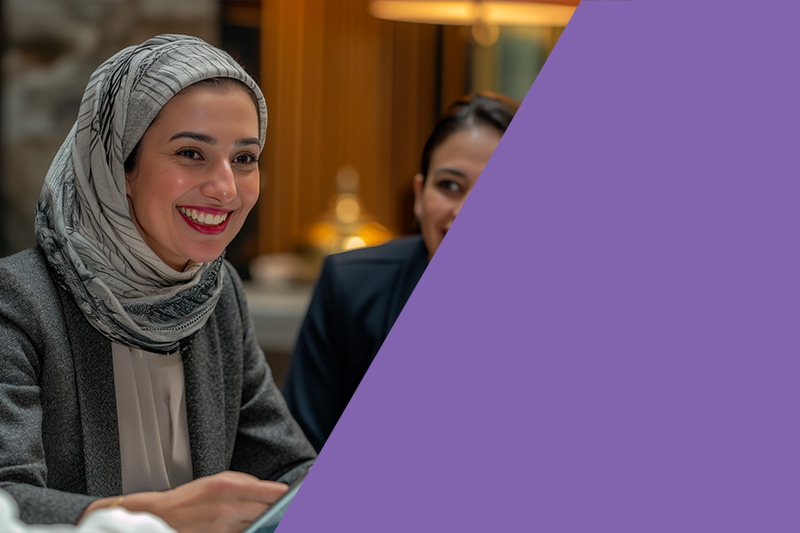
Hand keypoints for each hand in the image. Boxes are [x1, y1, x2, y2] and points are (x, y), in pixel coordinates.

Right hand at [81, 471, 288, 532]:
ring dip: (269, 523)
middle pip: (269, 511)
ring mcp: (224, 526)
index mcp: (229, 485)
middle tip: (304, 510)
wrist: (158, 518)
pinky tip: (259, 526)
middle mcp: (229, 506)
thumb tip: (274, 492)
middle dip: (285, 512)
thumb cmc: (189, 497)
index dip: (291, 497)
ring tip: (283, 519)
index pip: (272, 492)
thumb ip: (246, 485)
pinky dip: (251, 530)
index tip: (307, 497)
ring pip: (258, 526)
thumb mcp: (218, 481)